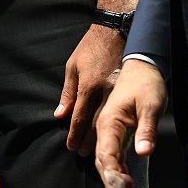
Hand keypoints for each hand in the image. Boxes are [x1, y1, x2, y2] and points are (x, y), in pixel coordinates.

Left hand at [56, 25, 123, 155]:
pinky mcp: (127, 89)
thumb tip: (60, 115)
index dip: (75, 134)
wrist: (115, 32)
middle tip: (83, 154)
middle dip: (87, 141)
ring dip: (101, 137)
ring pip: (109, 121)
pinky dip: (115, 126)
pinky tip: (113, 135)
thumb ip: (67, 93)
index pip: (79, 117)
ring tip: (96, 150)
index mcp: (88, 86)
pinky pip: (120, 112)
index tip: (71, 147)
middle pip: (94, 123)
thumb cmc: (90, 49)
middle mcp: (103, 91)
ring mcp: (118, 91)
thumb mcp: (72, 67)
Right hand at [92, 58, 164, 187]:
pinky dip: (116, 168)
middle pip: (101, 160)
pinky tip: (125, 178)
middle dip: (111, 182)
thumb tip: (143, 152)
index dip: (113, 173)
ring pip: (105, 158)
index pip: (105, 153)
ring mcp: (109, 129)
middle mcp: (104, 126)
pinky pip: (111, 153)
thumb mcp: (151, 105)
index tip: (125, 187)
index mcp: (109, 120)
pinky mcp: (117, 130)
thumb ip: (146, 129)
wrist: (144, 66)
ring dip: (113, 178)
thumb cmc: (146, 83)